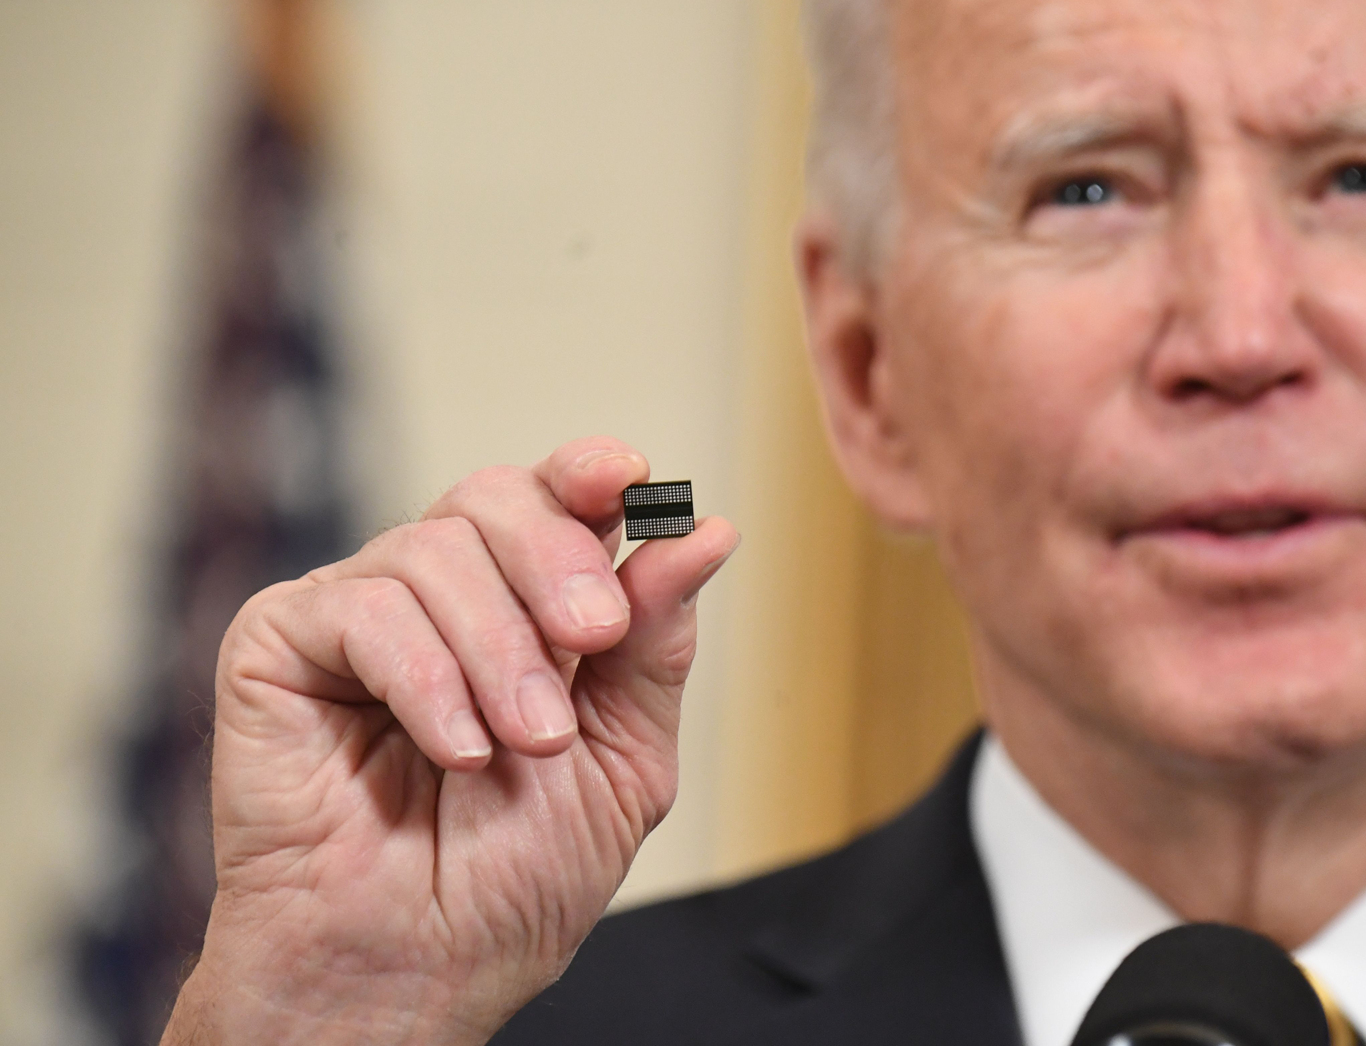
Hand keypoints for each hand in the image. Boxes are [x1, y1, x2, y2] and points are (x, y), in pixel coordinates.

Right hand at [161, 437, 738, 1045]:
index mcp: (526, 610)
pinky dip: (424, 678)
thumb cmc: (511, 884)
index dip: (591, 473)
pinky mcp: (279, 645)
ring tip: (522, 744)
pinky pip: (361, 607)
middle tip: (590, 639)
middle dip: (557, 561)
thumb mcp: (624, 760)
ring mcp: (358, 613)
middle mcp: (444, 597)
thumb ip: (656, 644)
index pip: (556, 499)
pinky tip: (456, 751)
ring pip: (434, 548)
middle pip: (495, 496)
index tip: (631, 477)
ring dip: (499, 652)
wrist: (414, 972)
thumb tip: (706, 530)